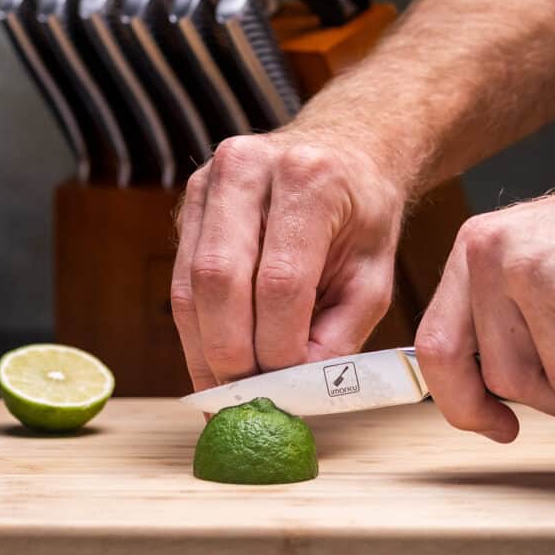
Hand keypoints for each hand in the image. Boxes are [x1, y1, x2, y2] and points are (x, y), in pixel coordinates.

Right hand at [171, 130, 404, 390]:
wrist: (341, 150)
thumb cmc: (362, 216)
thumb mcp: (373, 275)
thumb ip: (338, 334)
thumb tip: (293, 389)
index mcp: (309, 178)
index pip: (280, 280)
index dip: (278, 346)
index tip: (288, 390)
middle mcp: (247, 167)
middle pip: (220, 279)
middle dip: (230, 355)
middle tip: (246, 403)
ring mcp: (207, 181)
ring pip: (189, 285)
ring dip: (203, 351)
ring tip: (226, 396)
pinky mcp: (187, 202)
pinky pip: (181, 281)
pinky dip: (196, 331)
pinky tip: (213, 365)